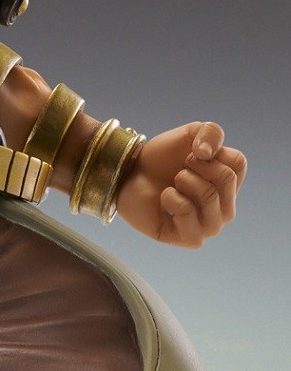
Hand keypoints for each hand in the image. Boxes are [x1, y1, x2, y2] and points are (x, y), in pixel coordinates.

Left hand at [116, 122, 246, 247]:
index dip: (211, 151)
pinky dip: (170, 198)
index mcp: (229, 185)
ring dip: (183, 180)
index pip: (238, 163)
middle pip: (225, 178)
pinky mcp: (190, 238)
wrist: (131, 174)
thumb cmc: (163, 159)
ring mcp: (210, 226)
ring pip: (209, 195)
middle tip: (180, 170)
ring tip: (173, 184)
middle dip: (195, 165)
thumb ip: (211, 132)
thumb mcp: (190, 134)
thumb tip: (207, 153)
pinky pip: (186, 211)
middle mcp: (225, 208)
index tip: (193, 154)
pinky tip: (165, 199)